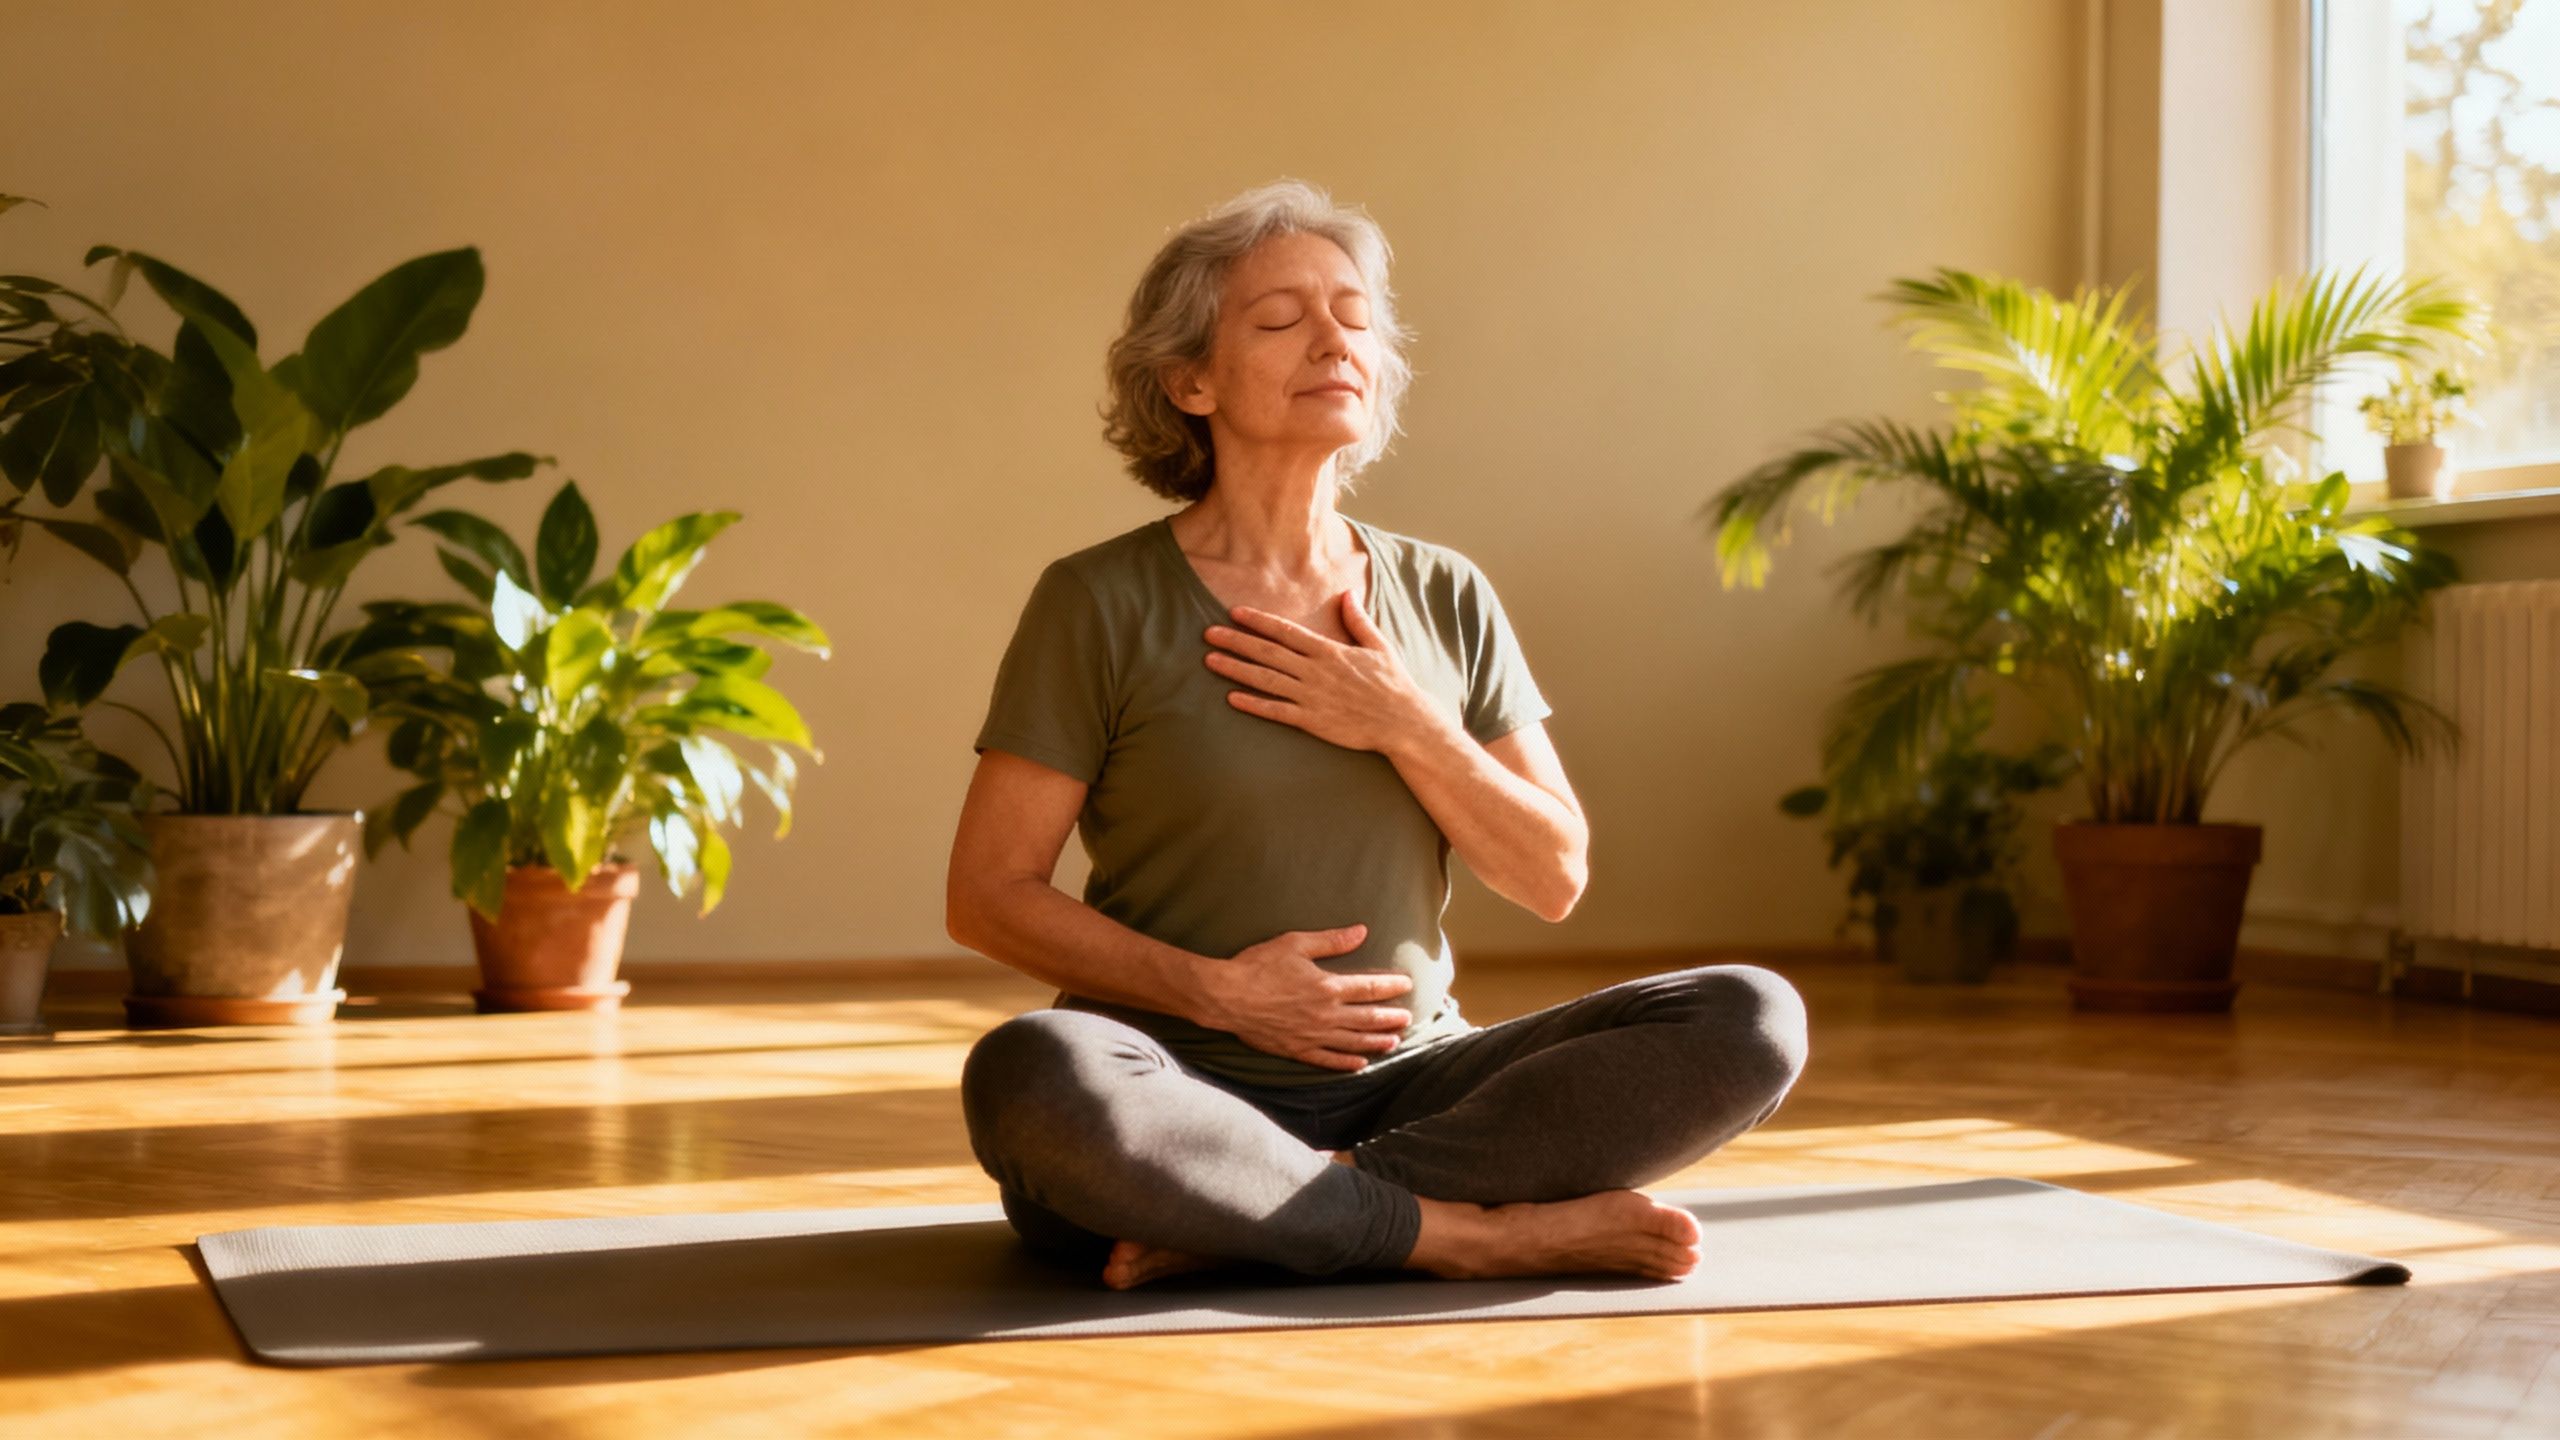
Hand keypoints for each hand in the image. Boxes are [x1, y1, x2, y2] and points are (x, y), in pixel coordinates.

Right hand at [1193, 923, 1416, 1071]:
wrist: (1226, 996)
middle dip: (1391, 1018)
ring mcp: (1312, 1035)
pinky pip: (1327, 1060)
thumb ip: (1331, 941)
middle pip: (1368, 1019)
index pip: (1370, 988)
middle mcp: (1325, 1015)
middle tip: (1407, 1018)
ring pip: (1353, 1042)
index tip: (1407, 984)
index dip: (1391, 986)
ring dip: (1376, 1042)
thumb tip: (1361, 932)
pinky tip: (1359, 1064)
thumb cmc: (1258, 966)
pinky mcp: (1296, 1049)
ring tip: (1393, 1042)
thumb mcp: (1295, 944)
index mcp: (1327, 987)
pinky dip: (1346, 1063)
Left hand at [1204, 593, 1445, 754]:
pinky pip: (1277, 711)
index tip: (1235, 612)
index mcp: (1330, 651)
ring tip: (1210, 661)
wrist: (1403, 722)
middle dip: (1236, 641)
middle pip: (1268, 653)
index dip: (1259, 621)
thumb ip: (1358, 619)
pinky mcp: (1313, 721)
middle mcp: (1316, 672)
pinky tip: (1232, 698)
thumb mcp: (1378, 645)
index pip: (1287, 631)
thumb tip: (1347, 593)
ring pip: (1266, 679)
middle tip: (1208, 634)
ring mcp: (1312, 697)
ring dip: (1236, 669)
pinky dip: (1254, 704)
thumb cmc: (1393, 683)